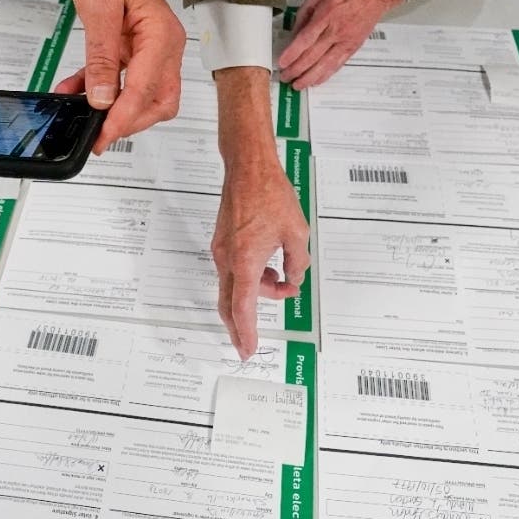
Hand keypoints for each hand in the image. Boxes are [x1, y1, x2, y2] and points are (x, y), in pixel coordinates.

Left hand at [55, 0, 184, 153]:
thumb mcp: (98, 9)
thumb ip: (101, 57)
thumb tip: (102, 97)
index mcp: (161, 36)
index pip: (145, 89)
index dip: (123, 117)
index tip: (103, 136)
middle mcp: (164, 45)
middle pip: (157, 101)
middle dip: (129, 122)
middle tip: (97, 137)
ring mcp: (151, 48)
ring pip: (144, 96)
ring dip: (116, 110)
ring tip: (83, 118)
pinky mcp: (135, 48)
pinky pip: (124, 80)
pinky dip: (104, 91)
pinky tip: (77, 93)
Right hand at [213, 162, 309, 358]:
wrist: (248, 169)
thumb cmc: (269, 194)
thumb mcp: (296, 233)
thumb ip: (297, 263)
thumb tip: (293, 277)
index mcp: (246, 261)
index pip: (243, 308)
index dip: (246, 332)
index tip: (247, 349)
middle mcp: (228, 259)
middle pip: (230, 305)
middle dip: (241, 326)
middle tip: (248, 343)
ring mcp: (222, 251)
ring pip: (235, 287)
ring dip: (257, 293)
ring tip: (284, 282)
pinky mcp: (222, 243)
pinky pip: (234, 271)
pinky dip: (251, 278)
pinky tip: (270, 268)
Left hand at [277, 0, 401, 89]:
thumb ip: (305, 13)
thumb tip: (294, 33)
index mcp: (326, 14)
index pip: (305, 39)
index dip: (292, 54)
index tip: (282, 63)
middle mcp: (336, 30)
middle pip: (312, 56)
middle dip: (296, 69)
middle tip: (285, 76)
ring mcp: (346, 40)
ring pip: (325, 65)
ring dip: (309, 77)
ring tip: (298, 85)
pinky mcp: (353, 47)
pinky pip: (337, 65)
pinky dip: (326, 75)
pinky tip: (316, 81)